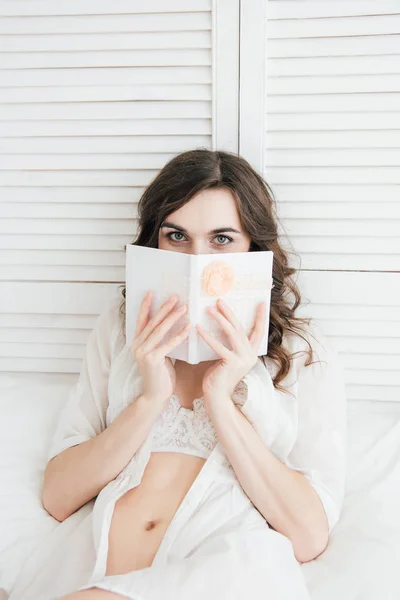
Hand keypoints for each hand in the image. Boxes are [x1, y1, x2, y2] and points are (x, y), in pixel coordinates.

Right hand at [130, 291, 189, 405]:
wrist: (155, 396)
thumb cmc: (160, 375)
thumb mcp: (158, 354)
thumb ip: (160, 341)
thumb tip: (170, 325)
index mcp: (137, 343)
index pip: (141, 320)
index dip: (145, 306)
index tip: (151, 292)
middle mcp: (137, 345)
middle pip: (152, 322)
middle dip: (164, 308)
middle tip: (175, 296)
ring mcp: (143, 352)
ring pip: (159, 330)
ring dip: (173, 317)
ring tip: (184, 307)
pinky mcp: (152, 359)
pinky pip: (168, 344)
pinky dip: (179, 335)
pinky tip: (189, 328)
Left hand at [196, 298, 266, 406]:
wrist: (218, 397)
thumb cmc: (219, 376)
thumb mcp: (229, 357)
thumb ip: (231, 345)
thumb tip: (224, 326)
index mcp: (251, 353)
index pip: (259, 331)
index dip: (261, 317)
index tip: (262, 302)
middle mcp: (250, 354)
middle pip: (241, 328)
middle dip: (229, 312)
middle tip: (219, 300)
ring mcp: (243, 359)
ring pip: (232, 333)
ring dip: (220, 319)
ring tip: (209, 309)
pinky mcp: (232, 363)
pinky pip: (219, 346)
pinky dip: (207, 336)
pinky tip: (198, 328)